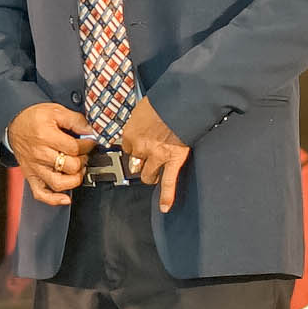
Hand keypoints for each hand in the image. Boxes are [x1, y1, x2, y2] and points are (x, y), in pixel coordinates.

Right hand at [8, 101, 92, 204]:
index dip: (88, 146)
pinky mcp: (31, 176)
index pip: (75, 148)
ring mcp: (35, 168)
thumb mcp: (56, 111)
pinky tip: (66, 198)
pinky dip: (54, 199)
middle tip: (84, 155)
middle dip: (83, 161)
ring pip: (59, 183)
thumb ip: (75, 120)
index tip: (90, 143)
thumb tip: (91, 131)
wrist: (14, 124)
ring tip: (78, 170)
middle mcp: (40, 154)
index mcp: (46, 136)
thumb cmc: (34, 118)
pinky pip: (41, 194)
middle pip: (70, 166)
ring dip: (75, 180)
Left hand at [119, 97, 190, 212]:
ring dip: (150, 175)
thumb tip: (139, 126)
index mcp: (130, 133)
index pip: (126, 148)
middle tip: (146, 158)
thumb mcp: (142, 108)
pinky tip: (165, 207)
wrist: (181, 101)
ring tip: (154, 173)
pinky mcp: (173, 161)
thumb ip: (138, 122)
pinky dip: (167, 196)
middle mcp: (140, 148)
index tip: (136, 146)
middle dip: (140, 162)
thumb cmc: (163, 100)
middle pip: (135, 163)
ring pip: (147, 175)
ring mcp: (156, 157)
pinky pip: (168, 182)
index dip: (133, 147)